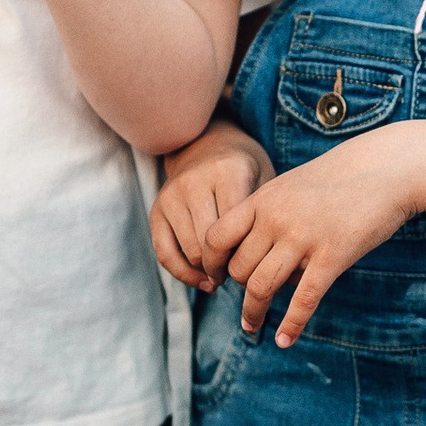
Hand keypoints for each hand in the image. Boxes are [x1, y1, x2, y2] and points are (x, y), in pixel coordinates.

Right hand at [152, 131, 269, 289]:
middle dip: (229, 266)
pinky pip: (164, 253)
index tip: (262, 264)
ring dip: (209, 272)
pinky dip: (184, 274)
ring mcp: (172, 196)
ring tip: (227, 276)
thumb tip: (269, 264)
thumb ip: (266, 216)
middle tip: (244, 274)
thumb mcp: (265, 180)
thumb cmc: (245, 169)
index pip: (238, 228)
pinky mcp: (156, 210)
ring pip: (190, 252)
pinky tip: (203, 280)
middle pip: (212, 243)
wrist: (207, 144)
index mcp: (228, 172)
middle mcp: (194, 182)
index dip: (249, 254)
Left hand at [223, 129, 425, 343]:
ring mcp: (304, 237)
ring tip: (252, 327)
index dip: (211, 262)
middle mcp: (277, 218)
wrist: (388, 167)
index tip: (218, 277)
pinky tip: (285, 340)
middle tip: (250, 297)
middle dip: (241, 288)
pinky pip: (304, 299)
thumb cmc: (344, 175)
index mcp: (264, 199)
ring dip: (253, 313)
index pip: (216, 237)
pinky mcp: (333, 255)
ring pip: (261, 286)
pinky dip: (291, 324)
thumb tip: (256, 248)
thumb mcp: (295, 185)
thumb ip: (271, 212)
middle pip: (239, 268)